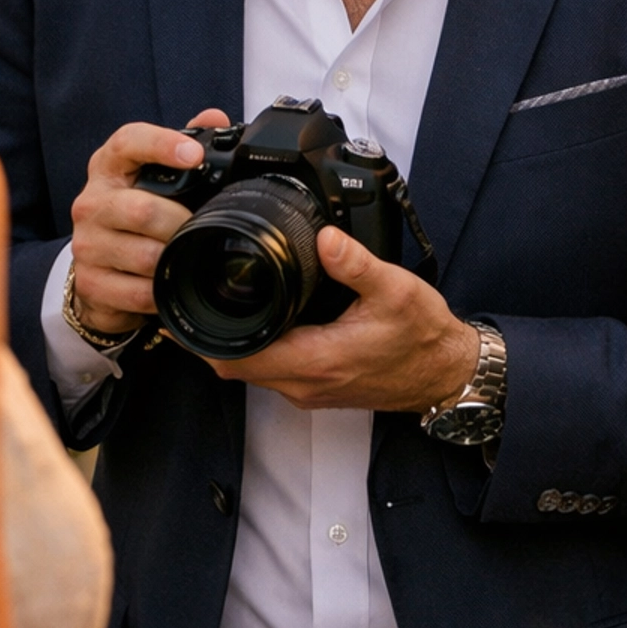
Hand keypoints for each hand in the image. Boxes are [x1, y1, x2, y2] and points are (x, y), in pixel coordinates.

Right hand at [68, 110, 229, 334]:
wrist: (98, 267)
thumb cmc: (133, 212)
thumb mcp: (152, 175)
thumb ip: (184, 143)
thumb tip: (215, 117)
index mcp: (109, 167)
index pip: (128, 143)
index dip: (162, 144)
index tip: (195, 154)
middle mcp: (92, 202)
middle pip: (142, 210)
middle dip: (181, 222)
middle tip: (200, 228)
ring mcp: (86, 244)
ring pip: (144, 256)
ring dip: (174, 260)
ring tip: (187, 256)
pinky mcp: (90, 283)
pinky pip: (138, 292)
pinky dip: (162, 291)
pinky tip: (170, 284)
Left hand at [203, 230, 480, 412]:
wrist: (446, 374)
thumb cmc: (424, 338)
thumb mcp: (395, 290)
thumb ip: (357, 263)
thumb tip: (327, 237)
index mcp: (317, 360)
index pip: (238, 358)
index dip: (202, 337)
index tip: (180, 311)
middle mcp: (306, 383)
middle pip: (234, 366)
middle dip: (207, 335)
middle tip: (188, 296)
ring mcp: (310, 390)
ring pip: (251, 372)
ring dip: (231, 343)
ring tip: (218, 302)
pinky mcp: (318, 388)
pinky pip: (272, 372)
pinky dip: (255, 348)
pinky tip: (259, 319)